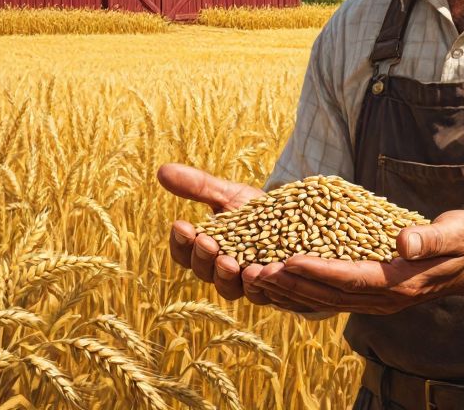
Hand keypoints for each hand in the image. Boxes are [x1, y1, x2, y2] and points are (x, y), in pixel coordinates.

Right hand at [156, 163, 316, 312]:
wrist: (302, 219)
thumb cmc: (259, 210)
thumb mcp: (229, 195)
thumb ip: (199, 186)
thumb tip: (161, 170)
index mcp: (208, 251)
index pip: (184, 254)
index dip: (181, 242)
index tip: (181, 225)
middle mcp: (225, 272)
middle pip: (205, 273)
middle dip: (203, 258)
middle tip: (207, 242)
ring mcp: (249, 284)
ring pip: (231, 288)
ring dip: (227, 276)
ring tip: (229, 261)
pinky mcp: (275, 289)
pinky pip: (265, 293)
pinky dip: (260, 284)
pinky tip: (259, 271)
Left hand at [249, 210, 463, 314]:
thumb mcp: (456, 232)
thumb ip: (429, 237)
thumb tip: (403, 241)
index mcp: (401, 284)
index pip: (352, 279)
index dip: (319, 271)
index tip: (288, 261)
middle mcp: (384, 299)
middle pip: (330, 295)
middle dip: (291, 284)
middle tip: (256, 271)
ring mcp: (376, 301)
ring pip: (325, 301)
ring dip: (290, 291)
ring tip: (256, 278)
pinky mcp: (371, 296)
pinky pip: (330, 298)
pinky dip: (303, 292)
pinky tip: (280, 283)